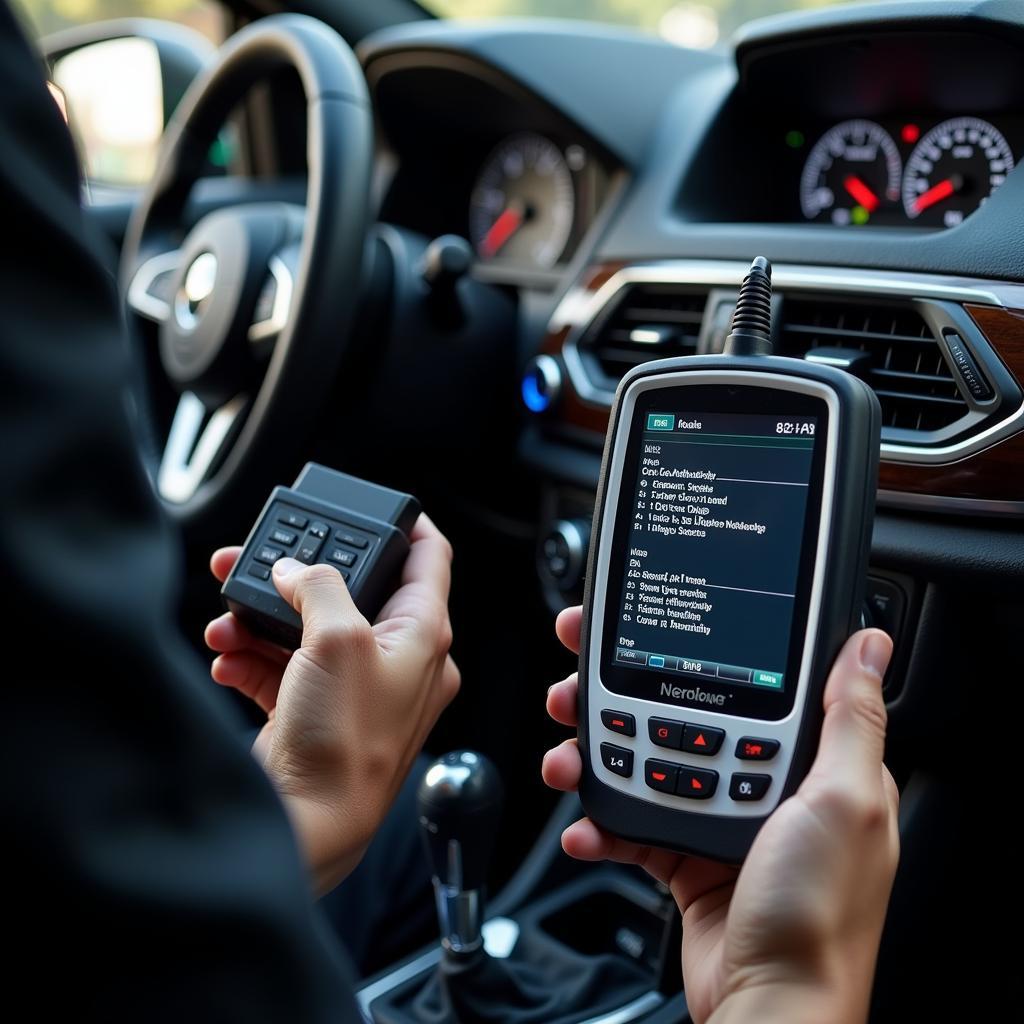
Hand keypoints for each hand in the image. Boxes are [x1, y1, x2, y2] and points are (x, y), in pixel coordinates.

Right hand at [206, 514, 459, 893]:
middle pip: (352, 594)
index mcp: (423, 637)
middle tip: (262, 559)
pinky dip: (255, 659)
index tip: (380, 506)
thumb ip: (317, 585)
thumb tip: (296, 570)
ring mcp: (357, 690)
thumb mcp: (336, 639)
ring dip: (265, 620)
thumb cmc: (346, 742)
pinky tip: (228, 658)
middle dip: (300, 578)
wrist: (308, 822)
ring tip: (228, 617)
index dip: (409, 526)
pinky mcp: (318, 714)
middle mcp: (398, 662)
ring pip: (310, 631)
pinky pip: (285, 669)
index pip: (430, 561)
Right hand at [542, 607, 897, 1023]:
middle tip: (574, 687)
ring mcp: (721, 822)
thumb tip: (868, 644)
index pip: (744, 684)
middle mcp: (765, 787)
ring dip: (597, 758)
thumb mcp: (844, 802)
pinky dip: (602, 825)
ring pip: (647, 765)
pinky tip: (584, 827)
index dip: (691, 651)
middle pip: (680, 716)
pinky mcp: (686, 860)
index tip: (643, 631)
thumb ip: (849, 719)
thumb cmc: (817, 916)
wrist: (771, 1009)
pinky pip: (634, 825)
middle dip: (619, 698)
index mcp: (809, 764)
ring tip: (566, 759)